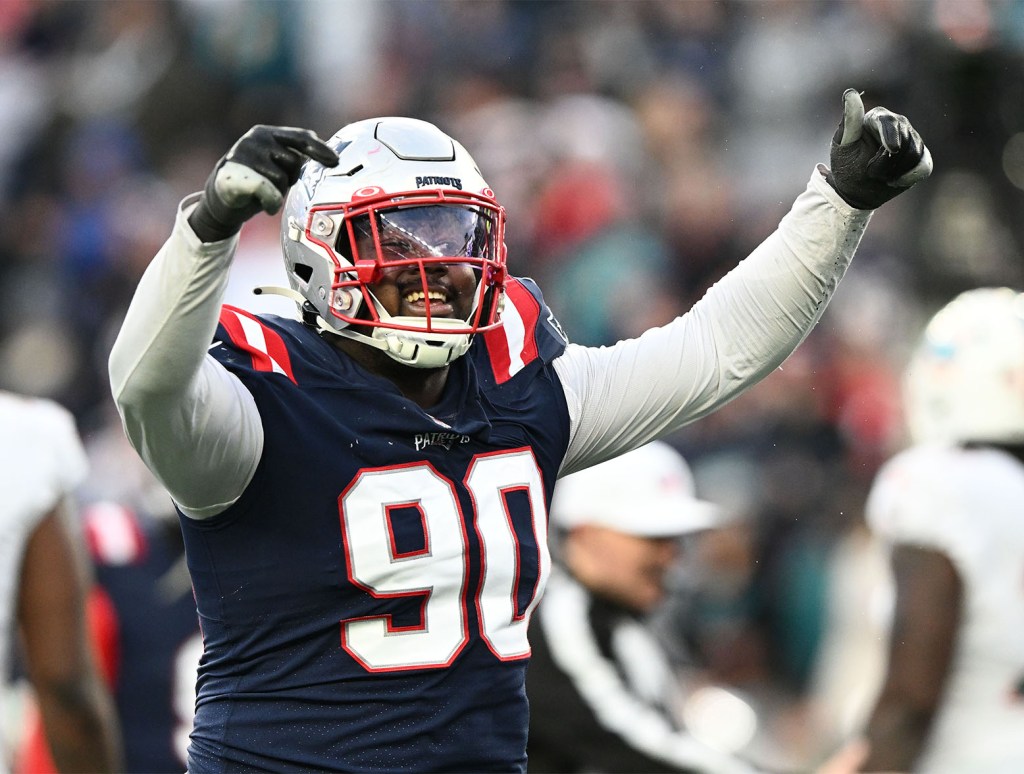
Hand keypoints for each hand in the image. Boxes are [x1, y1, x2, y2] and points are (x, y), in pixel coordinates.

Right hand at [188, 125, 338, 242]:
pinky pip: (268, 190)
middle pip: (296, 162)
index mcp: (267, 132)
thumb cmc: (256, 180)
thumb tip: (331, 158)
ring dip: (279, 191)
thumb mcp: (275, 162)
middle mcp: (255, 139)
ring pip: (282, 179)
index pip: (301, 138)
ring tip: (264, 192)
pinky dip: (272, 202)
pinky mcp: (235, 175)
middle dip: (292, 177)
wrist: (221, 198)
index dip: (321, 150)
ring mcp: (244, 155)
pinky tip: (268, 207)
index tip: (336, 161)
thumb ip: (296, 156)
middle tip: (275, 183)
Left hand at [825, 89, 931, 209]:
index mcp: (876, 117)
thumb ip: (850, 122)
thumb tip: (850, 93)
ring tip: (880, 175)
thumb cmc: (846, 166)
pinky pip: (924, 165)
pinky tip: (895, 181)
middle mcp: (897, 124)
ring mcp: (912, 138)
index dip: (891, 136)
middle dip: (887, 161)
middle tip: (870, 172)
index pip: (889, 121)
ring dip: (896, 170)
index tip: (892, 150)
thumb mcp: (844, 146)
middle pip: (905, 139)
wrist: (856, 191)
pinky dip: (909, 176)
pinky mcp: (920, 155)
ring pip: (915, 153)